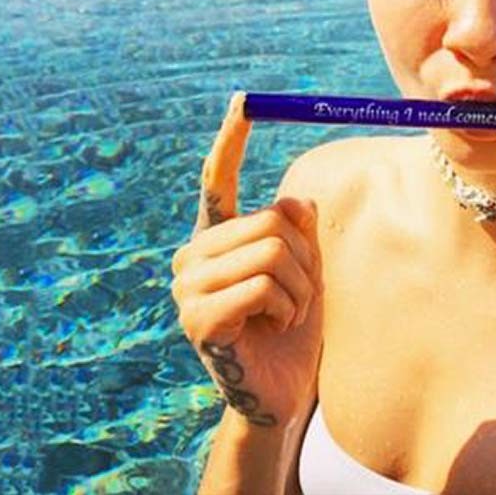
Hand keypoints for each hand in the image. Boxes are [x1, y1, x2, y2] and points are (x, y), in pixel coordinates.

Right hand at [171, 91, 323, 428]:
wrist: (282, 393)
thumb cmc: (292, 331)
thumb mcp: (306, 270)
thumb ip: (298, 231)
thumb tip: (297, 201)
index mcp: (215, 240)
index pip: (220, 182)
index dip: (231, 141)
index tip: (243, 100)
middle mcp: (192, 258)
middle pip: (269, 221)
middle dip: (302, 260)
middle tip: (297, 297)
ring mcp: (189, 289)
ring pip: (271, 250)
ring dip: (298, 287)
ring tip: (285, 315)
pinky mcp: (199, 318)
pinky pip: (264, 284)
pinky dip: (286, 306)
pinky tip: (273, 329)